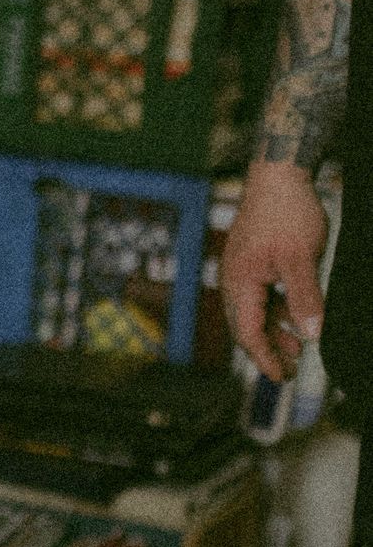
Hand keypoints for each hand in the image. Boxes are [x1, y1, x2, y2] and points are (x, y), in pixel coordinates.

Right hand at [221, 160, 328, 380]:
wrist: (278, 170)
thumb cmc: (287, 210)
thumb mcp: (302, 259)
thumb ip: (305, 298)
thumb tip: (312, 334)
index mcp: (240, 283)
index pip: (248, 334)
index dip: (266, 358)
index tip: (282, 376)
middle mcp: (233, 281)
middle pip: (247, 327)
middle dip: (269, 350)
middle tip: (291, 369)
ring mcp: (240, 270)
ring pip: (254, 312)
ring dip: (274, 330)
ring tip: (296, 345)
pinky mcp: (251, 260)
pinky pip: (260, 294)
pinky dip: (275, 309)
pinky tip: (292, 314)